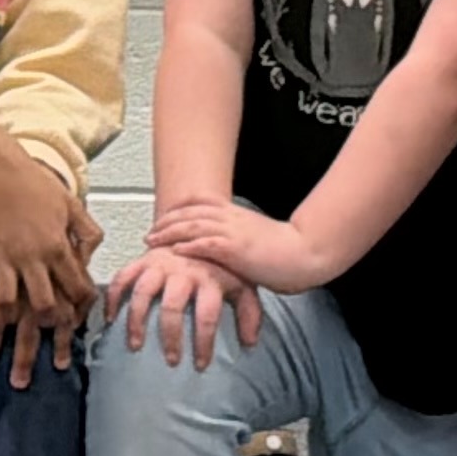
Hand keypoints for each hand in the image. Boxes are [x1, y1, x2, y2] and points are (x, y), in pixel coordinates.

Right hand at [0, 123, 99, 389]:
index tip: (78, 326)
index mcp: (56, 246)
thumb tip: (88, 262)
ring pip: (4, 303)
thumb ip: (86, 235)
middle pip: (40, 305)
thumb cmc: (39, 187)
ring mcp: (2, 255)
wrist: (0, 168)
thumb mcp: (73, 206)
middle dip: (40, 336)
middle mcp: (30, 256)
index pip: (74, 288)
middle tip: (38, 356)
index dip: (79, 311)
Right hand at [105, 246, 262, 368]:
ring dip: (136, 320)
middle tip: (171, 360)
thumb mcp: (242, 282)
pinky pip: (122, 278)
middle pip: (172, 307)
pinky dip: (112, 297)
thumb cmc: (220, 263)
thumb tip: (250, 343)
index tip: (200, 365)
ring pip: (143, 292)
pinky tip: (110, 318)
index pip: (207, 315)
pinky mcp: (142, 260)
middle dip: (170, 336)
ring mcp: (159, 264)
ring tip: (135, 345)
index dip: (203, 342)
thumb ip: (249, 311)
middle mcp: (182, 271)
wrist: (200, 225)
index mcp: (209, 278)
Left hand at [147, 196, 326, 294]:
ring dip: (169, 232)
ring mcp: (233, 232)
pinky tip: (174, 251)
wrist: (306, 252)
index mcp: (237, 213)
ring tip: (153, 240)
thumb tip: (229, 244)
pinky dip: (188, 246)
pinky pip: (206, 244)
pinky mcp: (236, 249)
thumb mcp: (258, 236)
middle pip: (190, 212)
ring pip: (192, 226)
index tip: (164, 214)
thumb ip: (240, 236)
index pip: (201, 203)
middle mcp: (231, 218)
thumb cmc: (287, 250)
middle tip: (150, 230)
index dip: (179, 208)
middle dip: (167, 220)